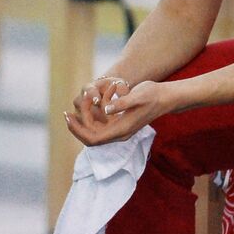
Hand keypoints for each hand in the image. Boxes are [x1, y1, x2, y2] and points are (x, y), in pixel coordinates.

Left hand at [63, 79, 179, 146]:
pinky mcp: (120, 125)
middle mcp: (120, 134)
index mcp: (122, 130)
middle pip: (91, 138)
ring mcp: (120, 131)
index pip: (93, 139)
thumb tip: (106, 109)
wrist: (165, 97)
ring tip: (77, 107)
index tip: (68, 117)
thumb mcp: (137, 95)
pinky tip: (86, 108)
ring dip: (83, 122)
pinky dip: (90, 120)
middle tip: (68, 112)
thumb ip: (122, 103)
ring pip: (94, 134)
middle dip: (77, 126)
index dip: (77, 130)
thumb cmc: (152, 94)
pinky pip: (100, 128)